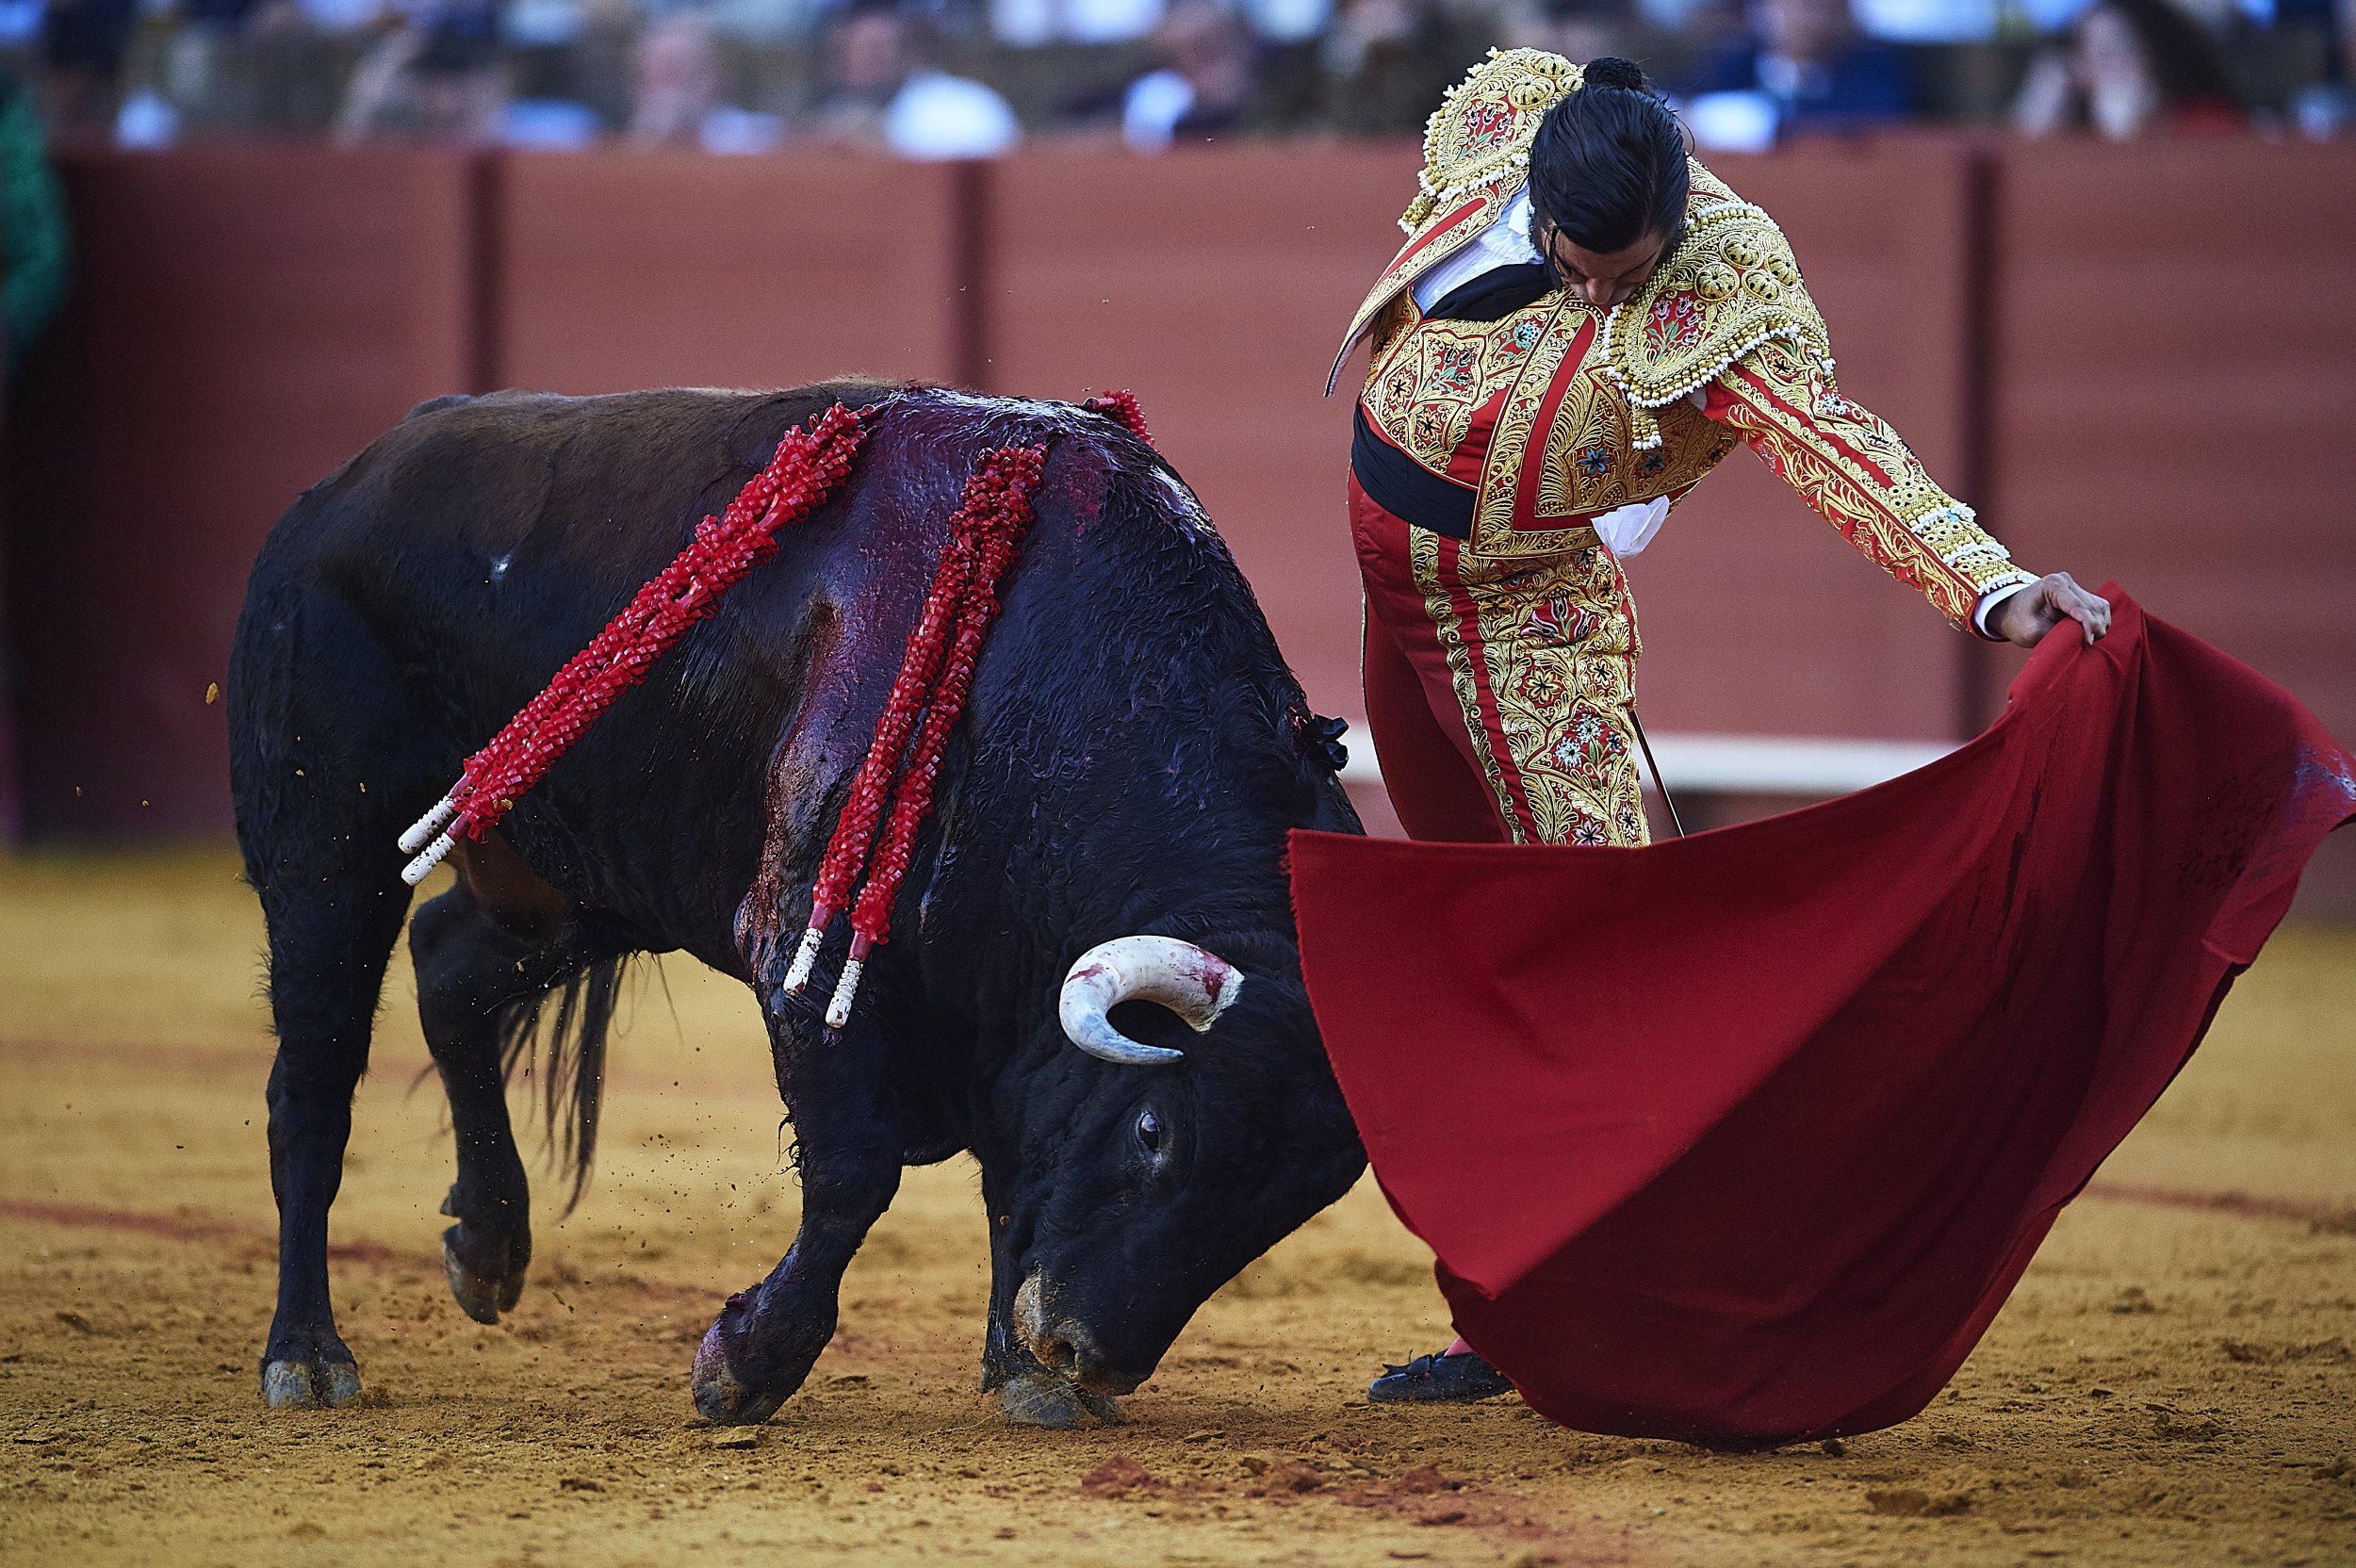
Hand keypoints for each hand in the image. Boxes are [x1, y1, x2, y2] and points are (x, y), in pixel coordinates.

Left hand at [1991, 572, 2110, 647]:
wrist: (2011, 613)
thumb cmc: (2018, 622)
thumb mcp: (2031, 632)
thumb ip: (2055, 634)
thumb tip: (2082, 638)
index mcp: (2053, 585)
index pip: (2078, 606)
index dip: (2087, 625)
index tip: (2088, 642)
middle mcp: (2067, 581)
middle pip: (2093, 607)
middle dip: (2093, 628)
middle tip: (2085, 645)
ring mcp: (2075, 586)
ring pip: (2100, 608)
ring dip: (2098, 626)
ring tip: (2084, 640)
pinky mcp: (2082, 595)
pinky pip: (2100, 609)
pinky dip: (2099, 623)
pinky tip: (2088, 633)